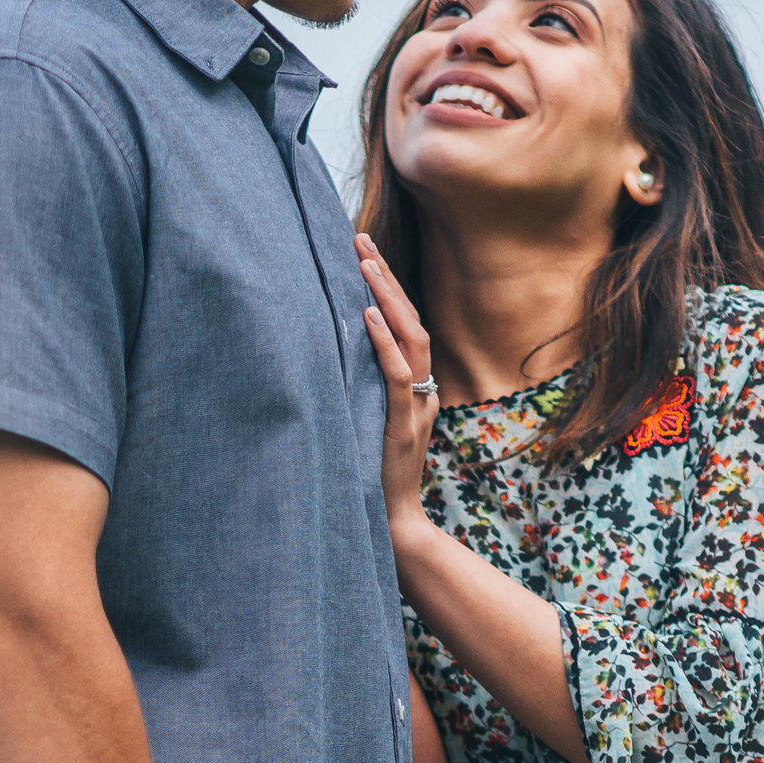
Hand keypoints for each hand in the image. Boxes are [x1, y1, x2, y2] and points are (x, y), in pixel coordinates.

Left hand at [357, 236, 440, 544]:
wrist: (394, 523)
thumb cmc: (376, 478)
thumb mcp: (371, 426)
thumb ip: (368, 394)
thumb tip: (341, 361)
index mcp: (416, 389)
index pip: (406, 327)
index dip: (388, 290)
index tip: (364, 255)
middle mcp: (422, 390)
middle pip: (411, 320)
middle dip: (386, 277)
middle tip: (360, 239)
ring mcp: (416, 406)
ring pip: (410, 337)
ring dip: (386, 297)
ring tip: (363, 263)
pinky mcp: (402, 424)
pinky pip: (397, 375)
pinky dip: (382, 342)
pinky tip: (364, 314)